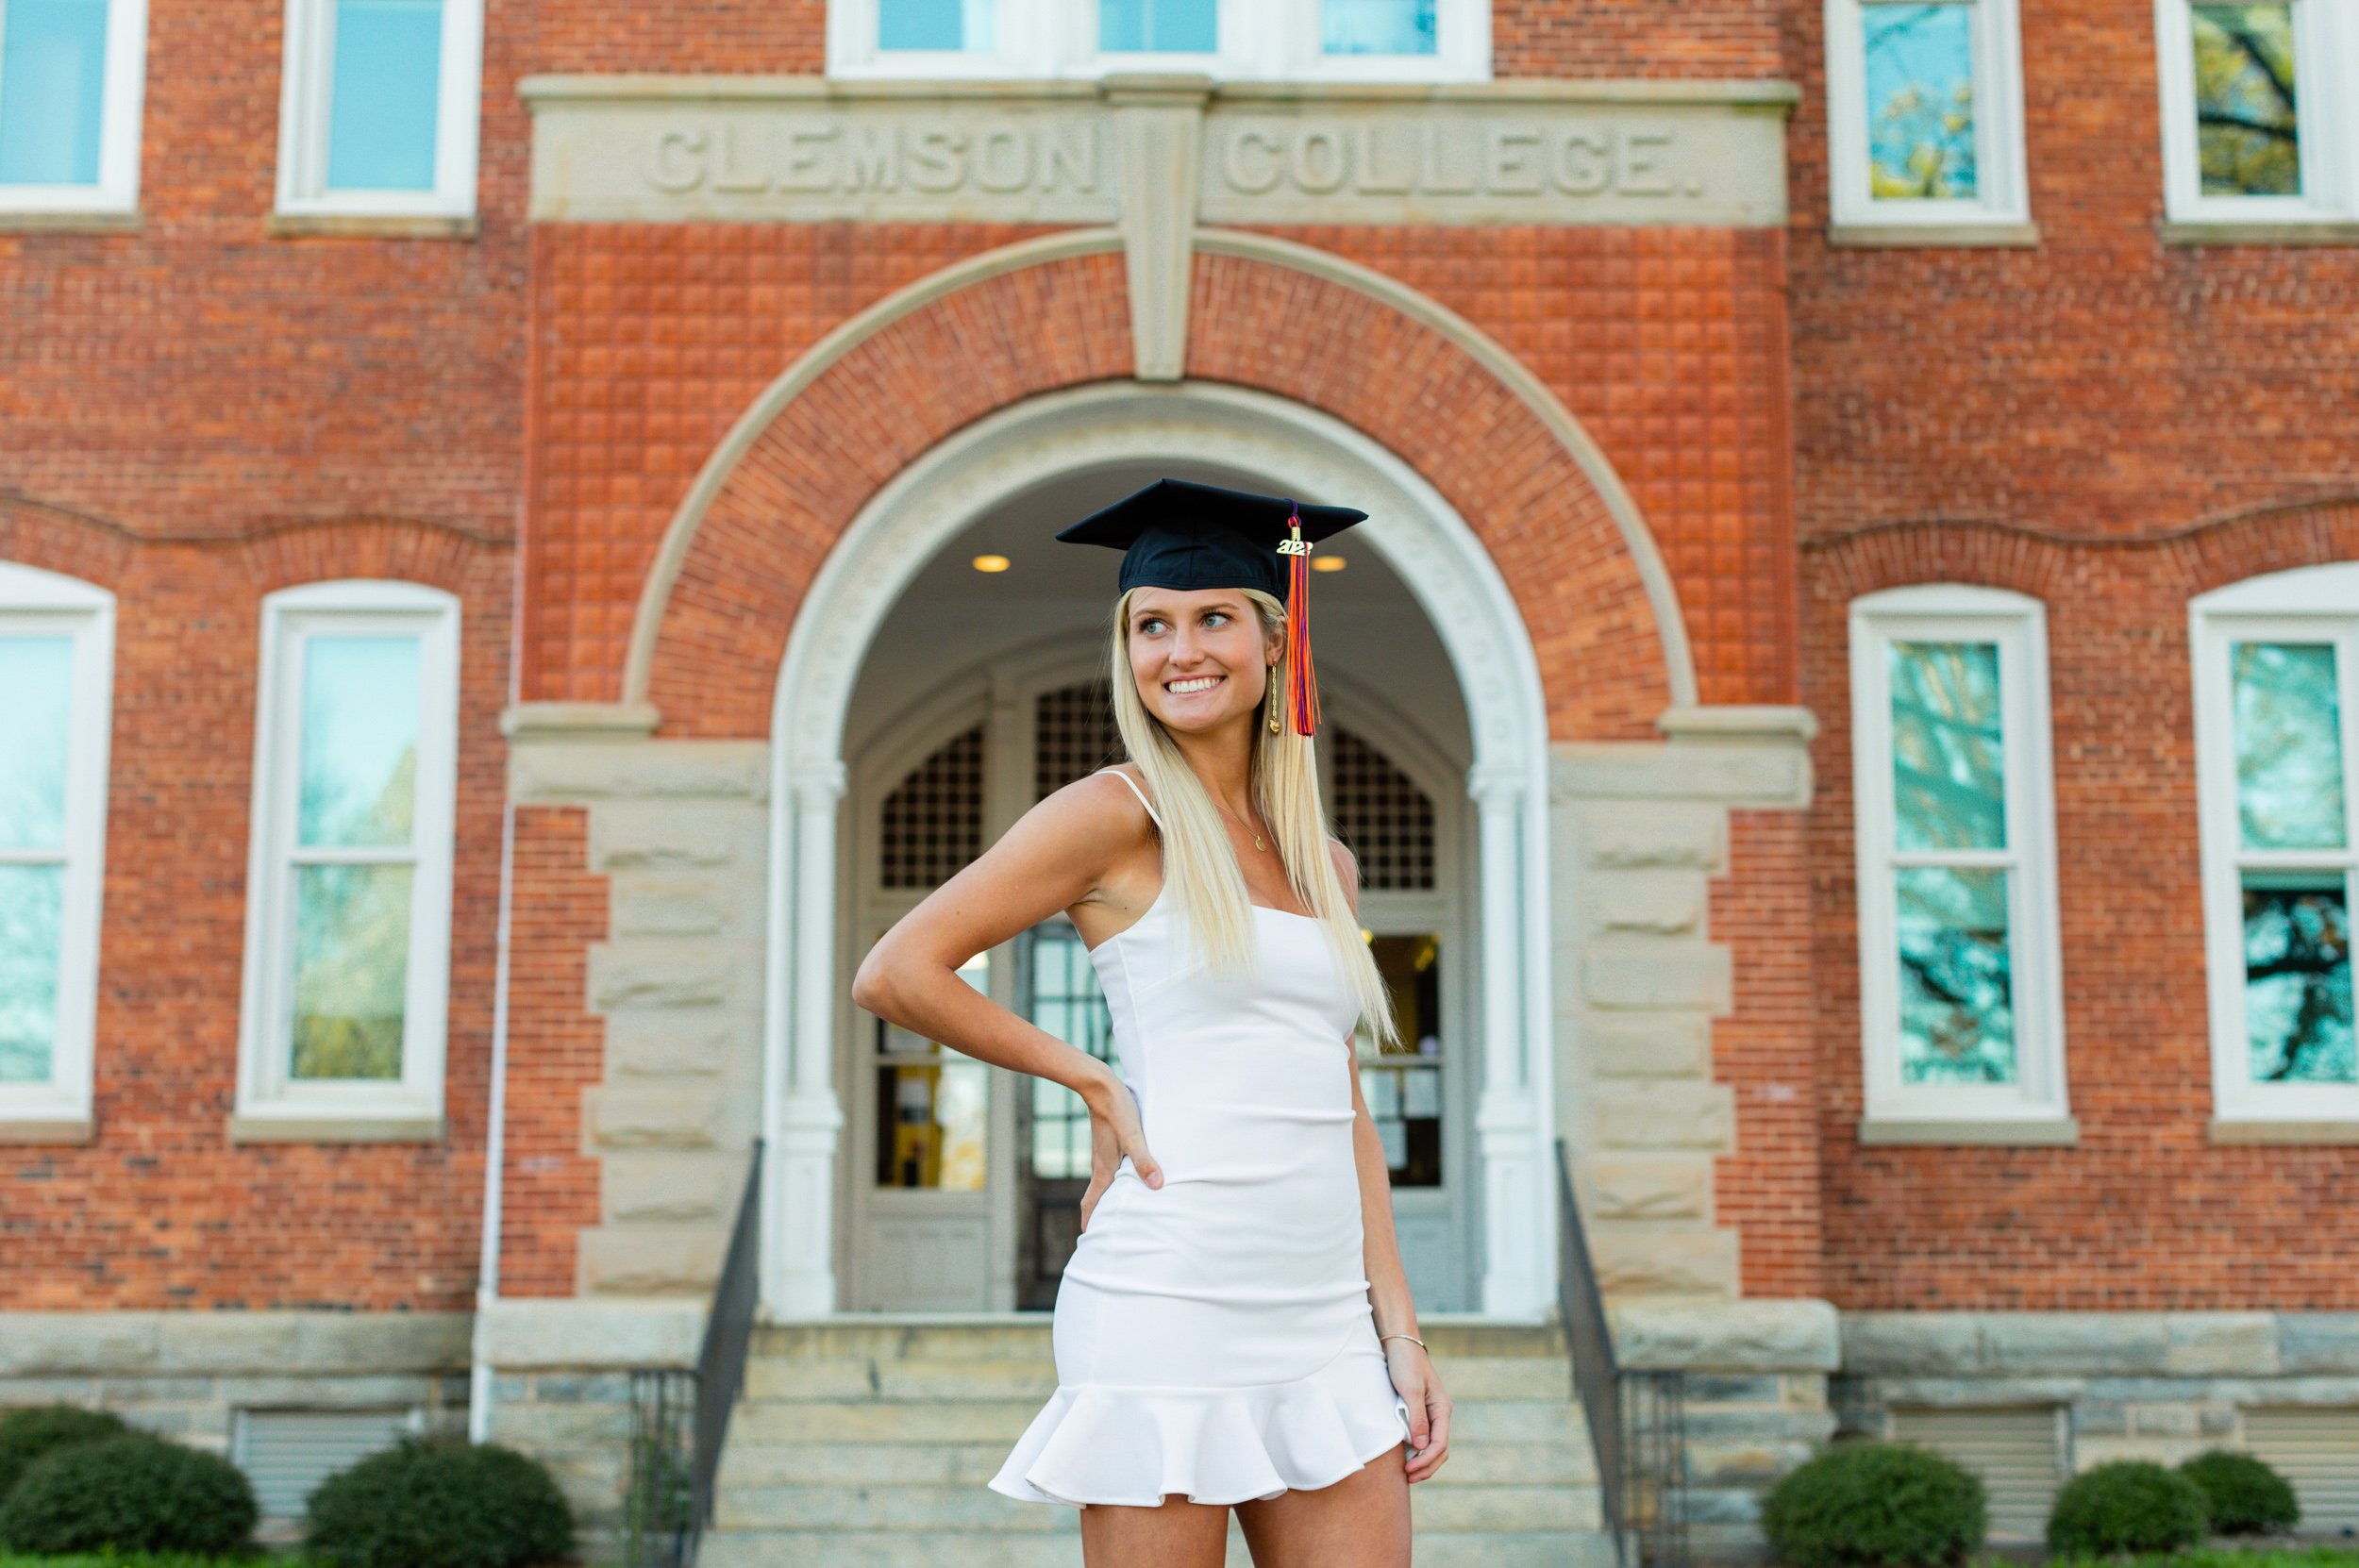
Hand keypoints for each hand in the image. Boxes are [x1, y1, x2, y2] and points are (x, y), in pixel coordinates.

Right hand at [1077, 1071, 1161, 1233]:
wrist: (1099, 1085)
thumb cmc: (1117, 1110)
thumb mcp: (1133, 1136)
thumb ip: (1144, 1161)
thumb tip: (1156, 1186)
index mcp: (1104, 1170)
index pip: (1092, 1204)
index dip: (1090, 1223)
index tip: (1088, 1241)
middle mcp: (1101, 1166)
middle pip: (1095, 1199)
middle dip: (1098, 1217)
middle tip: (1103, 1235)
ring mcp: (1103, 1155)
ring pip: (1103, 1185)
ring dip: (1107, 1201)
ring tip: (1117, 1213)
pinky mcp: (1109, 1145)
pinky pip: (1110, 1172)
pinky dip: (1114, 1184)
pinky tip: (1127, 1181)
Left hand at [1383, 1338, 1450, 1482]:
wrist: (1399, 1344)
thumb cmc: (1406, 1364)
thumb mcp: (1410, 1390)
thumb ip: (1416, 1418)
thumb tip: (1420, 1446)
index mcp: (1442, 1409)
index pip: (1439, 1444)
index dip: (1425, 1461)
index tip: (1408, 1470)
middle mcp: (1440, 1414)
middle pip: (1439, 1450)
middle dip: (1426, 1467)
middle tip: (1408, 1479)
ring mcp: (1431, 1414)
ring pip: (1432, 1446)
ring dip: (1422, 1462)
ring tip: (1407, 1474)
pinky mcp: (1420, 1412)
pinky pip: (1422, 1438)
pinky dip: (1416, 1451)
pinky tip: (1405, 1457)